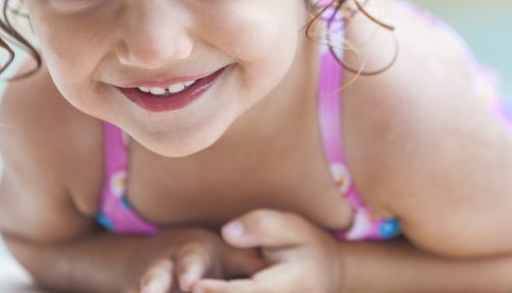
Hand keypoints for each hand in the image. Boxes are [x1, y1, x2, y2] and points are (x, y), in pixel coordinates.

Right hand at [125, 227, 264, 292]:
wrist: (151, 258)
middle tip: (150, 291)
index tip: (191, 281)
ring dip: (136, 290)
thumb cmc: (203, 257)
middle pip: (154, 274)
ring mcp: (145, 285)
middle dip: (152, 282)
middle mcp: (163, 268)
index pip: (191, 259)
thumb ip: (248, 262)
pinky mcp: (132, 292)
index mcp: (191, 254)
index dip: (189, 270)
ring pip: (135, 289)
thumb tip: (273, 268)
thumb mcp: (227, 253)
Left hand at [191, 210, 343, 292]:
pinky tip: (201, 291)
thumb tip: (226, 233)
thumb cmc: (306, 245)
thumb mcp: (292, 227)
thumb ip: (261, 226)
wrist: (328, 274)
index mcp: (291, 286)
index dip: (219, 291)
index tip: (194, 284)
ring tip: (185, 292)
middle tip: (183, 290)